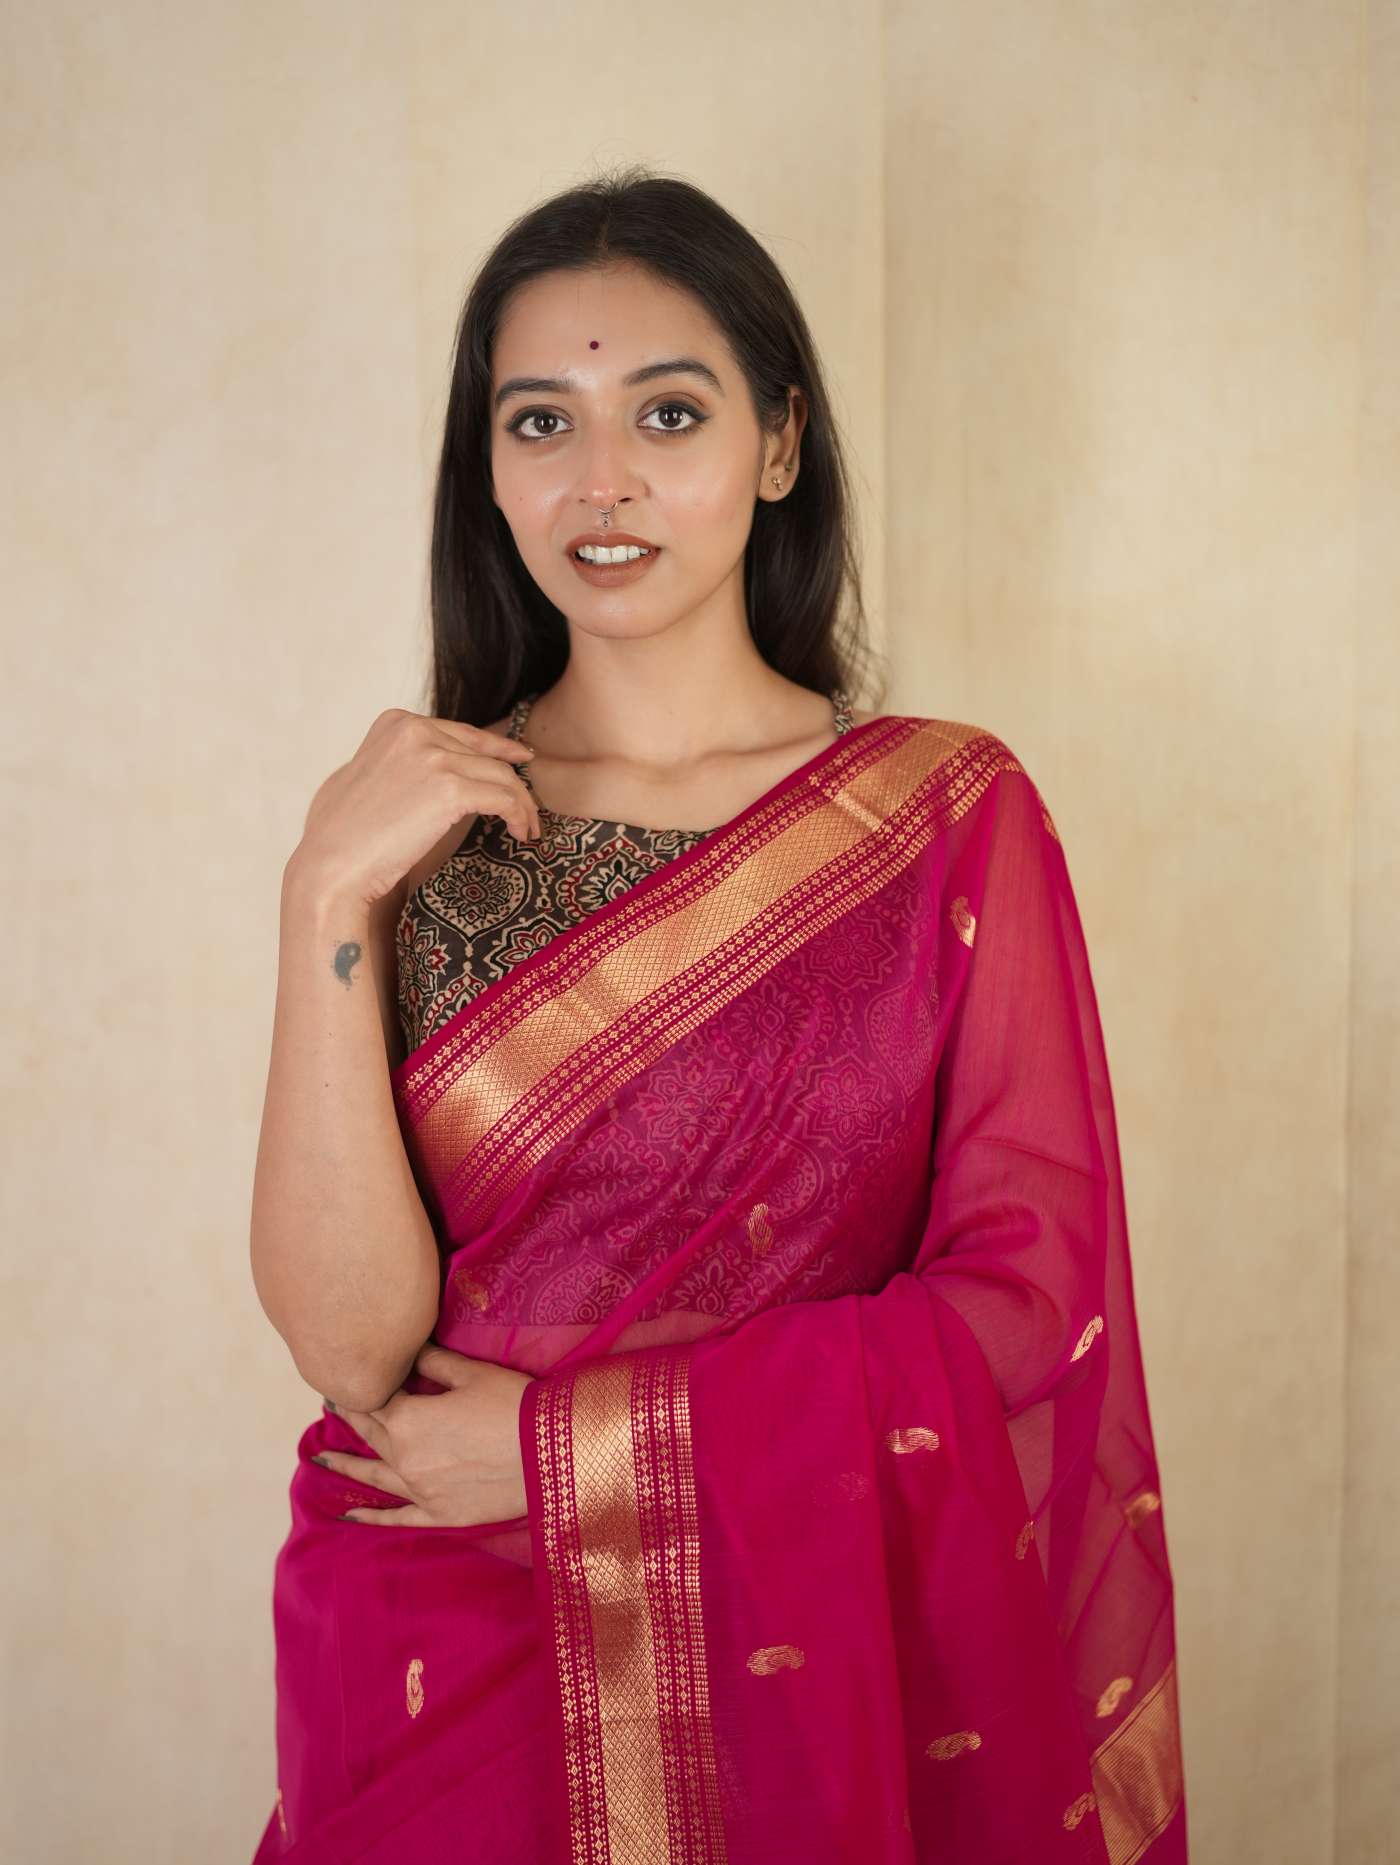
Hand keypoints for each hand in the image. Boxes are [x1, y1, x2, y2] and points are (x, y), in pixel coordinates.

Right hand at [290, 707, 540, 908]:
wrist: (332, 866)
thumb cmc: (340, 836)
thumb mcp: (362, 778)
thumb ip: (394, 762)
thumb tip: (421, 769)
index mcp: (395, 723)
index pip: (461, 733)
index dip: (496, 749)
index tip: (520, 759)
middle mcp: (416, 730)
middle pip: (485, 754)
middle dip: (512, 781)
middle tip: (528, 808)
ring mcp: (433, 756)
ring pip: (501, 776)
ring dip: (521, 803)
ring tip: (528, 829)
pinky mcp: (450, 789)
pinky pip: (504, 798)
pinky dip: (519, 815)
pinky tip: (521, 833)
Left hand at [315, 1343, 534, 1527]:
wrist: (549, 1452)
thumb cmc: (513, 1405)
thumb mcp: (472, 1373)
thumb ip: (434, 1362)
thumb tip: (409, 1346)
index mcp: (408, 1419)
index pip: (378, 1398)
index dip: (366, 1385)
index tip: (347, 1376)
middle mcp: (405, 1457)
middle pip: (371, 1433)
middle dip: (350, 1416)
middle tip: (330, 1405)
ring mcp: (420, 1490)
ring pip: (373, 1475)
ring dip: (345, 1467)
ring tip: (319, 1460)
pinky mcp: (438, 1514)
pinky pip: (397, 1517)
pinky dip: (372, 1517)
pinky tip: (350, 1516)